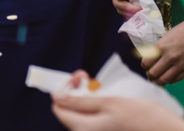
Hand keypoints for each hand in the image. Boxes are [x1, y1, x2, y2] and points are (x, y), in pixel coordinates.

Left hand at [52, 91, 183, 130]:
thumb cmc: (144, 119)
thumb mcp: (110, 104)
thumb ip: (82, 102)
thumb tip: (58, 98)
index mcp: (83, 129)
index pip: (59, 108)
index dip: (64, 90)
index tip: (76, 78)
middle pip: (70, 110)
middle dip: (76, 91)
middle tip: (86, 78)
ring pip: (83, 113)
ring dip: (87, 97)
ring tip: (98, 87)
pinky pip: (95, 119)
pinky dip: (97, 106)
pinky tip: (107, 98)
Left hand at [146, 23, 183, 84]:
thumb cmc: (180, 34)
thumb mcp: (165, 38)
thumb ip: (157, 49)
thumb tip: (148, 60)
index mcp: (161, 47)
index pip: (146, 62)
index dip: (144, 65)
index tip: (145, 65)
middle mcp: (170, 57)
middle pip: (153, 73)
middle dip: (150, 75)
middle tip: (150, 74)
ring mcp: (179, 64)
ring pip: (164, 79)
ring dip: (158, 80)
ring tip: (157, 79)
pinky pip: (175, 79)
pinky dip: (169, 80)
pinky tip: (168, 77)